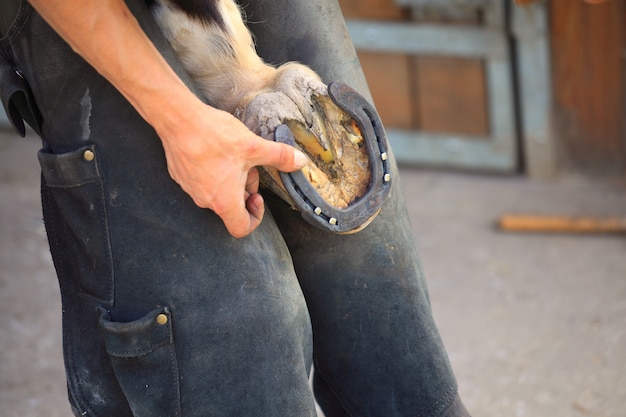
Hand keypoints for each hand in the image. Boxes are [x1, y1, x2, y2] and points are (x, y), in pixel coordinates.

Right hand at [157, 101, 306, 237]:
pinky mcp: (180, 176)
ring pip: (217, 193)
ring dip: (230, 179)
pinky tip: (216, 150)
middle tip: (248, 166)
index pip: (241, 228)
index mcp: (224, 201)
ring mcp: (190, 189)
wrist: (178, 119)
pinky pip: (202, 182)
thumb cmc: (214, 136)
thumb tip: (300, 162)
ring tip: (233, 155)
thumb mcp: (255, 146)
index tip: (257, 197)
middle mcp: (205, 200)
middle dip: (244, 188)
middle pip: (230, 206)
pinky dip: (213, 172)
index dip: (254, 217)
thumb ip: (280, 157)